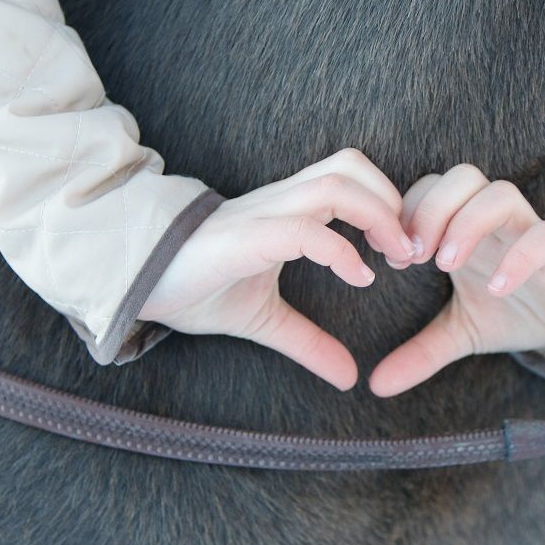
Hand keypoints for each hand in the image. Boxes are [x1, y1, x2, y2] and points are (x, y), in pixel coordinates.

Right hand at [138, 150, 414, 389]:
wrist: (133, 282)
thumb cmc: (193, 287)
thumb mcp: (264, 320)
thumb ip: (307, 342)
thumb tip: (348, 377)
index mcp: (287, 212)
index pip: (350, 177)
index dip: (387, 204)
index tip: (405, 252)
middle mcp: (279, 203)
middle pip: (351, 166)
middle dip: (393, 202)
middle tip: (410, 251)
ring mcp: (263, 215)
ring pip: (335, 185)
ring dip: (378, 217)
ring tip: (393, 259)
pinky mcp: (246, 237)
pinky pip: (303, 230)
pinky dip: (340, 251)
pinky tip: (358, 278)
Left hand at [369, 165, 544, 396]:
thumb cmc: (520, 310)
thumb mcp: (462, 333)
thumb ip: (420, 353)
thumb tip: (376, 386)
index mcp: (465, 227)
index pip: (428, 188)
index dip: (405, 214)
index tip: (393, 261)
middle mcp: (495, 221)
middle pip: (460, 177)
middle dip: (429, 210)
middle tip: (414, 258)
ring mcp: (529, 231)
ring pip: (499, 193)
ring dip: (466, 223)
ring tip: (446, 265)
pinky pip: (542, 237)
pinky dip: (517, 257)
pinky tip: (496, 288)